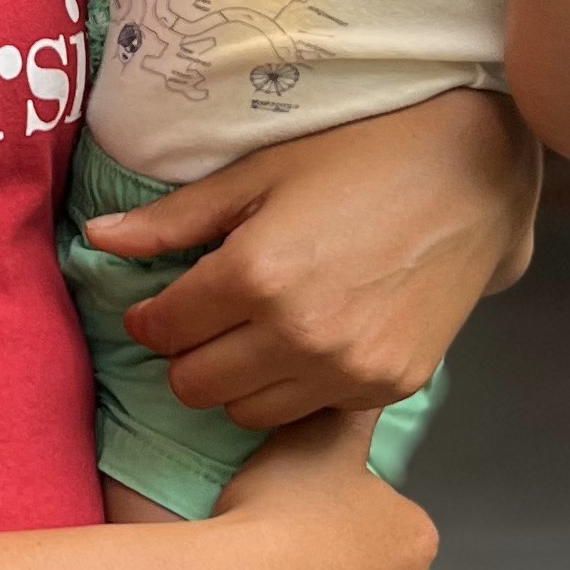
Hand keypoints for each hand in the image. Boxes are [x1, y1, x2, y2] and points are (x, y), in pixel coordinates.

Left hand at [83, 90, 540, 427]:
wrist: (472, 174)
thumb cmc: (361, 157)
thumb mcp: (260, 174)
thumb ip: (176, 220)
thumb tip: (97, 243)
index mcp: (255, 274)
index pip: (163, 330)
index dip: (151, 318)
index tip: (158, 307)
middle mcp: (298, 334)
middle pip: (196, 385)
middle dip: (186, 354)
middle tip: (204, 321)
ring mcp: (347, 368)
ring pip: (246, 412)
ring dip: (236, 380)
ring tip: (255, 335)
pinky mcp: (388, 386)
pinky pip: (310, 412)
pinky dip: (295, 388)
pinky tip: (309, 343)